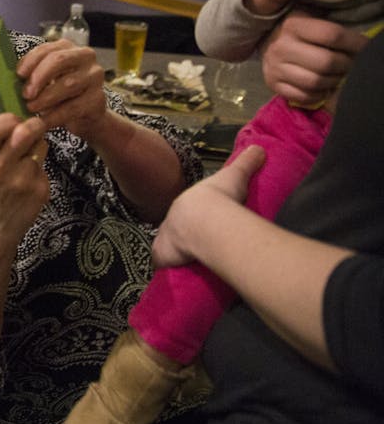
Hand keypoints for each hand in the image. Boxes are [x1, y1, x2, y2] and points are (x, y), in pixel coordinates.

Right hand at [0, 113, 49, 238]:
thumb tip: (14, 120)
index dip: (9, 119)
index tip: (14, 119)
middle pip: (24, 132)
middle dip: (33, 125)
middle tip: (35, 126)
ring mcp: (20, 180)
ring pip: (39, 146)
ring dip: (37, 147)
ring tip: (27, 159)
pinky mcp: (39, 189)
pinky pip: (44, 166)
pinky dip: (39, 168)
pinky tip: (29, 181)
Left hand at [16, 39, 108, 138]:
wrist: (85, 115)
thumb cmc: (59, 93)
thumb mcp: (47, 79)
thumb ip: (32, 73)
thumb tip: (4, 75)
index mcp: (68, 47)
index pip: (47, 49)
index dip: (31, 61)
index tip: (18, 75)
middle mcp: (85, 57)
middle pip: (59, 60)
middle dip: (39, 77)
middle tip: (25, 94)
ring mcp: (95, 77)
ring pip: (68, 84)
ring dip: (45, 98)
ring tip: (31, 108)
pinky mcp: (98, 99)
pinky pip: (73, 107)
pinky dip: (54, 116)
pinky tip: (43, 121)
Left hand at [153, 145, 264, 268]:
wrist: (205, 218)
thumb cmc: (219, 197)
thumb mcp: (234, 175)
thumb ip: (246, 162)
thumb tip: (259, 148)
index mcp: (185, 206)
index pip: (187, 214)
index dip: (193, 220)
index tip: (203, 226)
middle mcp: (171, 223)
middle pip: (177, 234)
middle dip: (186, 240)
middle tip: (203, 248)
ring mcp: (166, 241)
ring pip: (170, 252)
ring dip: (180, 257)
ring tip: (196, 263)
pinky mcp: (164, 257)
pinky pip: (165, 267)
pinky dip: (171, 271)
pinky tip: (182, 276)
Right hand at [259, 11, 366, 104]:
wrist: (270, 43)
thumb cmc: (301, 33)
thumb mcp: (314, 22)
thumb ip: (334, 32)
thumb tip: (362, 47)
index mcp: (293, 25)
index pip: (332, 35)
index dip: (354, 43)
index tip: (364, 47)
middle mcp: (280, 46)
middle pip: (326, 62)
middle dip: (345, 65)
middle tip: (350, 65)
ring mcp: (274, 67)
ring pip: (315, 82)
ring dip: (333, 81)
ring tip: (337, 75)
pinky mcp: (272, 83)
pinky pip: (303, 96)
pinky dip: (318, 95)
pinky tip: (323, 87)